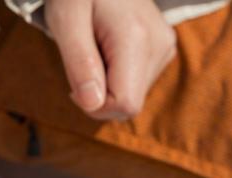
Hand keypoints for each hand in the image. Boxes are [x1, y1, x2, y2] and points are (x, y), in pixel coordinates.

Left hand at [46, 0, 176, 119]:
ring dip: (108, 82)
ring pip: (135, 94)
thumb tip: (92, 104)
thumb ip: (79, 63)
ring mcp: (166, 46)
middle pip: (131, 103)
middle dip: (101, 92)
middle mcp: (160, 45)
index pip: (125, 104)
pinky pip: (140, 80)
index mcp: (136, 39)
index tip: (75, 80)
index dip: (95, 104)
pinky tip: (108, 45)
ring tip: (96, 45)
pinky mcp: (165, 47)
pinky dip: (119, 73)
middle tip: (83, 57)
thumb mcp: (65, 19)